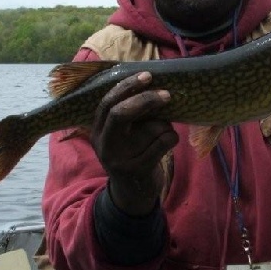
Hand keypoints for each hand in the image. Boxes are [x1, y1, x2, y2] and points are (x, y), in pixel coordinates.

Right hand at [91, 71, 178, 215]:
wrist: (132, 194)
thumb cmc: (132, 154)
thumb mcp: (121, 135)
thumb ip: (128, 113)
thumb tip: (151, 81)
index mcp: (97, 131)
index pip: (107, 103)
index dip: (127, 87)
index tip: (147, 75)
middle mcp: (104, 144)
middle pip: (121, 113)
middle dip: (146, 100)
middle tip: (166, 95)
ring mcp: (119, 159)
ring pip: (151, 128)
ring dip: (166, 126)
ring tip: (164, 133)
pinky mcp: (138, 170)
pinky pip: (163, 143)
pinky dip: (173, 138)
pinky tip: (170, 142)